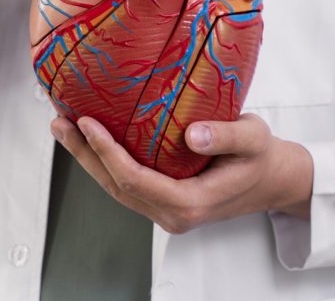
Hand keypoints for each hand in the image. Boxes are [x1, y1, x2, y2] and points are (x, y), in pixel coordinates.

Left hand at [50, 113, 313, 234]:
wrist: (274, 180)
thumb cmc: (263, 158)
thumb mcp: (254, 139)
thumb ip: (226, 135)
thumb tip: (191, 134)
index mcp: (191, 204)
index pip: (136, 180)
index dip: (107, 152)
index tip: (88, 123)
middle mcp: (173, 213)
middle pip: (116, 186)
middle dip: (84, 154)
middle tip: (60, 122)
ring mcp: (166, 210)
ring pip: (116, 188)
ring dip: (88, 159)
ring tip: (65, 128)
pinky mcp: (163, 200)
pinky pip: (127, 184)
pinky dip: (105, 161)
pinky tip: (91, 140)